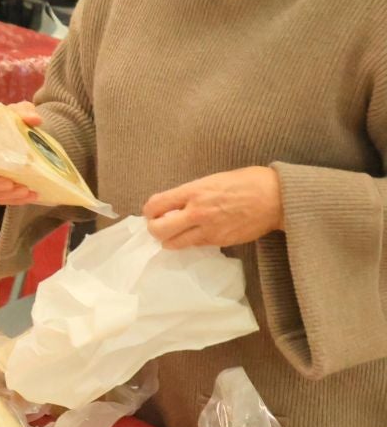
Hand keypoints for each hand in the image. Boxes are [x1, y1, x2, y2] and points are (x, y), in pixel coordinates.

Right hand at [0, 101, 44, 204]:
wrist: (17, 133)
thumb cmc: (8, 121)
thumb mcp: (15, 111)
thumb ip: (23, 111)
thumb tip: (34, 119)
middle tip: (12, 184)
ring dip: (6, 195)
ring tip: (27, 191)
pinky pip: (0, 197)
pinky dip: (15, 199)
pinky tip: (32, 195)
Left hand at [143, 167, 284, 249]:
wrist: (277, 198)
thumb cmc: (248, 182)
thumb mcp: (213, 179)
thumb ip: (191, 193)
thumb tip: (175, 203)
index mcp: (194, 192)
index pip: (154, 205)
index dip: (149, 210)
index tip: (154, 211)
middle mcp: (197, 213)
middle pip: (158, 230)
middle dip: (154, 228)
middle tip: (161, 224)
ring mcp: (209, 230)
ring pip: (173, 244)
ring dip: (170, 239)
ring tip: (177, 232)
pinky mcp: (220, 242)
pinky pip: (195, 246)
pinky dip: (190, 242)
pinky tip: (197, 234)